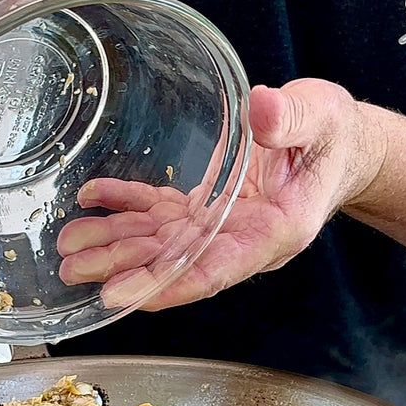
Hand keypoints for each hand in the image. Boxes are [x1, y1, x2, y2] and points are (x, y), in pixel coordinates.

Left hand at [57, 79, 386, 310]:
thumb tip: (260, 108)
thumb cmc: (334, 135)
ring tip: (68, 247)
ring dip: (114, 246)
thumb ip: (290, 119)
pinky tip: (91, 200)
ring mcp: (220, 226)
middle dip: (128, 271)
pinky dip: (125, 206)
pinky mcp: (205, 207)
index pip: (221, 267)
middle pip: (179, 263)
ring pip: (160, 243)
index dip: (177, 283)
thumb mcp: (321, 118)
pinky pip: (159, 212)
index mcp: (277, 230)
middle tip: (78, 273)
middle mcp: (243, 238)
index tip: (135, 297)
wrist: (338, 144)